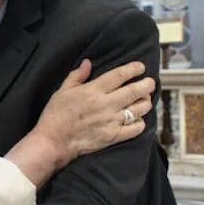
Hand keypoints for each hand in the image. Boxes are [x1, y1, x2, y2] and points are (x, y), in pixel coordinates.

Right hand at [32, 59, 154, 166]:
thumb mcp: (62, 91)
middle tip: (150, 82)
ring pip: (139, 109)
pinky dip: (141, 123)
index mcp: (93, 91)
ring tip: (145, 99)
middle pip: (135, 91)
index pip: (120, 75)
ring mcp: (111, 121)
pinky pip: (136, 129)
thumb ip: (77, 76)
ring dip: (146, 102)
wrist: (53, 141)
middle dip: (147, 84)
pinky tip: (137, 119)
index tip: (140, 67)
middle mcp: (105, 104)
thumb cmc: (55, 116)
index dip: (133, 69)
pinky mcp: (113, 136)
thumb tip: (88, 63)